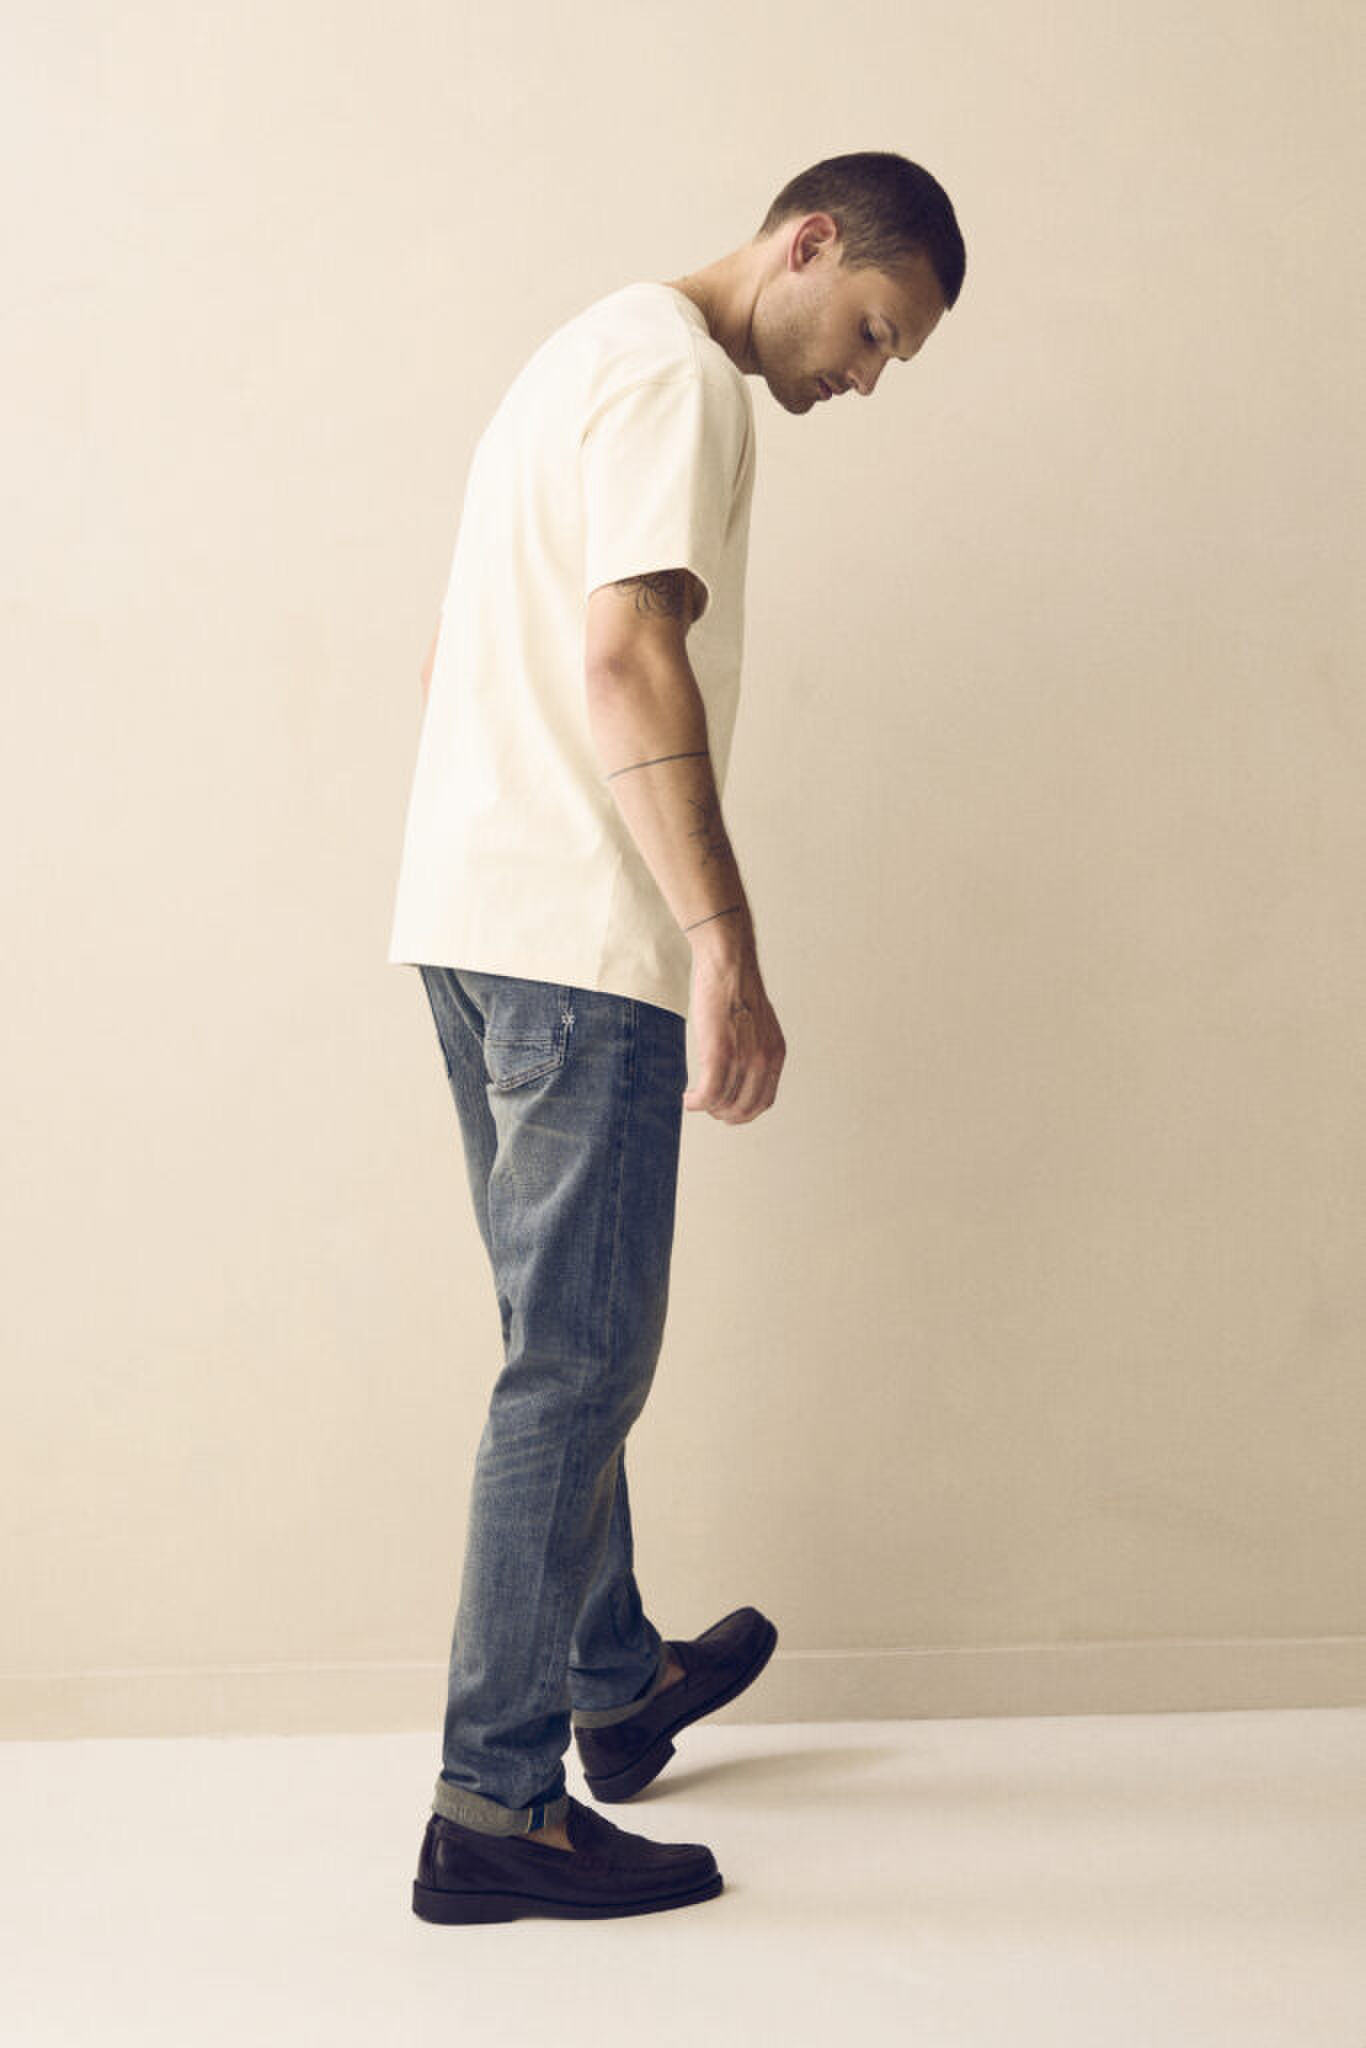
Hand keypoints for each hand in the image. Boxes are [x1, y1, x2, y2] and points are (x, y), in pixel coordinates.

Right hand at [684, 954, 785, 1124]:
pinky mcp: (719, 1055)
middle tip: (709, 1108)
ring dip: (708, 1108)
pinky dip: (696, 1103)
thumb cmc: (736, 986)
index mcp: (775, 1053)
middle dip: (725, 1114)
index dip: (744, 1111)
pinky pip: (708, 1094)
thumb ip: (754, 1047)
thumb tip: (739, 1065)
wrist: (728, 964)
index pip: (764, 1100)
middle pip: (745, 1108)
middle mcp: (764, 1060)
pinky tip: (688, 1099)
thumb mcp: (758, 1023)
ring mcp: (742, 1059)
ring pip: (725, 1104)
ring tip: (695, 1100)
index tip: (728, 1110)